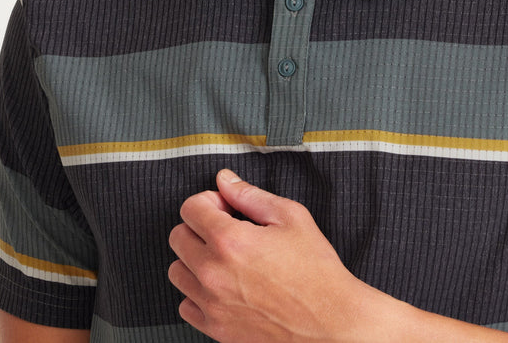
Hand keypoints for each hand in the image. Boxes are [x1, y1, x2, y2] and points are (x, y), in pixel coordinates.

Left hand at [168, 169, 378, 342]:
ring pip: (177, 271)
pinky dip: (197, 293)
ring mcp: (212, 304)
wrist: (330, 323)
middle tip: (225, 229)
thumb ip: (251, 195)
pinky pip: (185, 305)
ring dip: (195, 259)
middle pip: (177, 236)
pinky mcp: (216, 329)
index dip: (209, 200)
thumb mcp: (291, 217)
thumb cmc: (316, 270)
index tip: (225, 207)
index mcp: (230, 240)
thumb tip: (225, 180)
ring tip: (224, 258)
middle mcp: (213, 273)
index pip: (190, 208)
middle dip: (198, 226)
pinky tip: (223, 285)